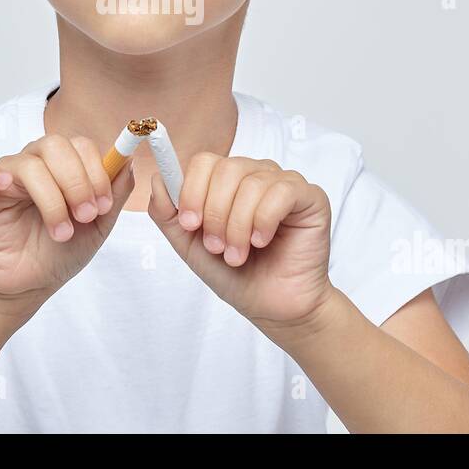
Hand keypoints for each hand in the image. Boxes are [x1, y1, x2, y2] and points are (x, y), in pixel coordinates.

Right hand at [0, 134, 134, 308]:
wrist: (27, 286)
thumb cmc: (59, 253)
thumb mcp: (98, 227)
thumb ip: (114, 193)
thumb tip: (128, 160)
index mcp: (64, 166)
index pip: (81, 145)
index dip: (97, 171)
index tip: (103, 206)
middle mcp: (35, 164)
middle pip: (55, 145)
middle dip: (77, 181)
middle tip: (84, 216)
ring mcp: (5, 175)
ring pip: (29, 164)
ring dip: (51, 199)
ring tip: (61, 231)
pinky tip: (3, 187)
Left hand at [146, 154, 334, 329]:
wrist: (272, 307)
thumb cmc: (237, 275)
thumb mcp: (190, 245)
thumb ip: (168, 213)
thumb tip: (157, 179)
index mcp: (227, 182)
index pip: (204, 161)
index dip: (192, 190)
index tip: (189, 224)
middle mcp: (256, 175)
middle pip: (227, 168)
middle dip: (215, 213)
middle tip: (217, 247)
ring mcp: (284, 183)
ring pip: (252, 183)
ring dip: (238, 226)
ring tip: (237, 255)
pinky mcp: (310, 197)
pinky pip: (282, 191)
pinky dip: (264, 220)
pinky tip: (262, 241)